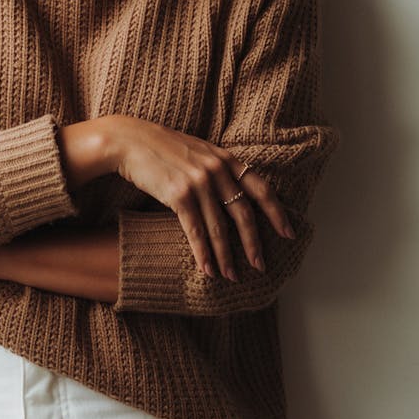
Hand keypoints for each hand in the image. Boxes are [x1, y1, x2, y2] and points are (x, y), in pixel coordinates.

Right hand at [104, 115, 294, 280]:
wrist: (130, 141)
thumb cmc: (163, 148)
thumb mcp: (198, 151)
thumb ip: (218, 168)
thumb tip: (234, 194)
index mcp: (225, 158)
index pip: (261, 188)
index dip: (276, 213)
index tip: (288, 234)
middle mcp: (216, 169)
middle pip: (244, 213)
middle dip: (253, 243)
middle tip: (260, 266)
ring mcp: (198, 181)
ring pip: (219, 228)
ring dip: (226, 256)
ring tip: (232, 277)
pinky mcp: (178, 194)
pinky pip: (196, 231)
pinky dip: (203, 254)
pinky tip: (207, 270)